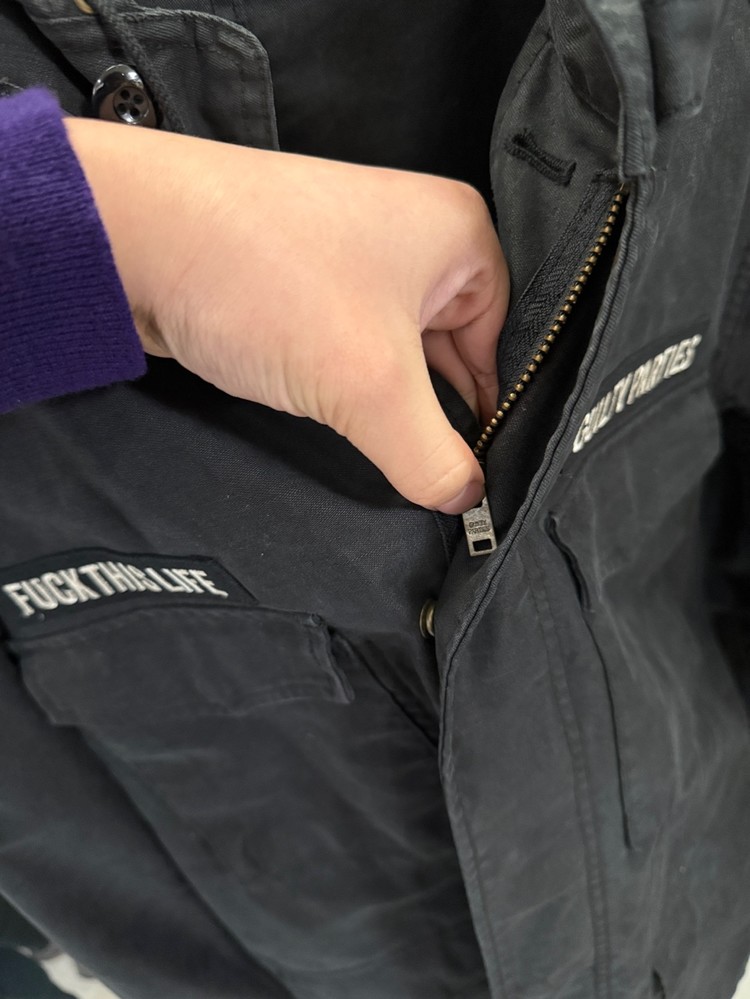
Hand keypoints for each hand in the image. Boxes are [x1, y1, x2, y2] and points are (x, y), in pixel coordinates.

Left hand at [66, 120, 508, 513]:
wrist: (134, 241)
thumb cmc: (264, 278)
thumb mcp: (369, 385)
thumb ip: (432, 455)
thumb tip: (466, 498)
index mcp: (460, 235)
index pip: (506, 343)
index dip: (493, 413)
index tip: (483, 477)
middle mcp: (414, 238)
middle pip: (454, 351)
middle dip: (436, 412)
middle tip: (432, 473)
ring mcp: (355, 260)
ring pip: (397, 357)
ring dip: (386, 404)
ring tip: (380, 443)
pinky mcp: (308, 287)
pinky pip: (351, 351)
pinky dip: (348, 389)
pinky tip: (340, 418)